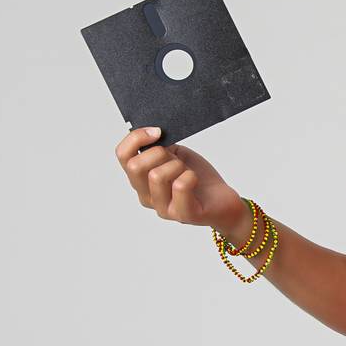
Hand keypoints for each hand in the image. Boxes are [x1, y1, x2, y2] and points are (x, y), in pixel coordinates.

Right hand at [115, 126, 243, 231]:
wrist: (224, 200)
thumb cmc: (198, 177)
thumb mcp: (175, 155)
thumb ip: (159, 147)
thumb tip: (151, 134)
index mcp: (141, 180)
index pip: (122, 155)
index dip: (136, 138)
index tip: (157, 131)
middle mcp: (146, 196)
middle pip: (135, 166)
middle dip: (158, 153)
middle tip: (176, 158)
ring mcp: (162, 208)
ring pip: (156, 176)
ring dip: (176, 166)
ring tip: (187, 171)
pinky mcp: (182, 214)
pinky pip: (180, 186)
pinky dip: (190, 176)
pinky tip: (195, 180)